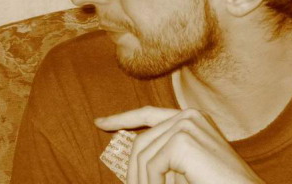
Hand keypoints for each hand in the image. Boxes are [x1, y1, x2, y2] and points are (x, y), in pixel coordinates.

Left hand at [95, 106, 264, 183]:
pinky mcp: (183, 138)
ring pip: (142, 155)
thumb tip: (133, 160)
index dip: (122, 118)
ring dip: (143, 182)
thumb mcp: (184, 167)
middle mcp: (188, 115)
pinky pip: (151, 166)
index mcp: (191, 118)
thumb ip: (163, 156)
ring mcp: (186, 123)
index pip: (148, 114)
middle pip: (141, 142)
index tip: (100, 122)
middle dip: (134, 173)